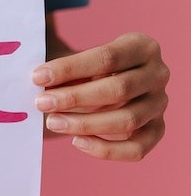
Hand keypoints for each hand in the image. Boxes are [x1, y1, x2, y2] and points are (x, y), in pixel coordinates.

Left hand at [34, 32, 169, 160]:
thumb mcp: (75, 57)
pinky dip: (107, 150)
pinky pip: (137, 148)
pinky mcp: (156, 128)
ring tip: (53, 122)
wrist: (103, 86)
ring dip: (85, 124)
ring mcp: (159, 103)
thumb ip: (60, 61)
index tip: (38, 78)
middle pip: (118, 90)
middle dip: (74, 98)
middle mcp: (157, 74)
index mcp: (141, 46)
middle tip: (41, 103)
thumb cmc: (84, 68)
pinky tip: (77, 142)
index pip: (107, 57)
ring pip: (127, 120)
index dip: (70, 68)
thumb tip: (36, 76)